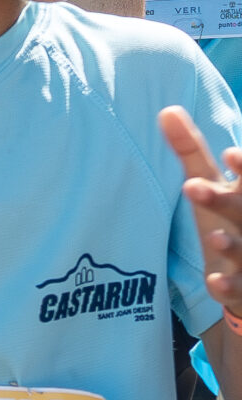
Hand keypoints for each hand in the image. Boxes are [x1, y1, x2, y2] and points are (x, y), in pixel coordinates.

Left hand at [164, 106, 241, 321]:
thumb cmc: (230, 218)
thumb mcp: (210, 186)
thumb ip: (190, 152)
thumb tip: (165, 111)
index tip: (229, 154)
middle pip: (241, 208)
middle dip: (223, 200)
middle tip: (193, 187)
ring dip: (232, 243)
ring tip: (216, 238)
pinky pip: (239, 288)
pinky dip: (229, 285)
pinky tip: (214, 282)